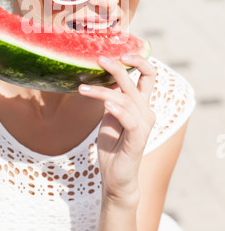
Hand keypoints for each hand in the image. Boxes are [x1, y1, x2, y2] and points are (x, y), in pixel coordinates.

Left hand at [79, 55, 156, 203]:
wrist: (115, 177)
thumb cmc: (113, 145)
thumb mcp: (109, 115)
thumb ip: (111, 97)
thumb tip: (103, 77)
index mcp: (141, 104)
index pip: (148, 75)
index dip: (139, 61)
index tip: (121, 53)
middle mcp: (146, 111)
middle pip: (137, 81)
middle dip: (119, 68)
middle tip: (100, 59)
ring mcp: (144, 125)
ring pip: (126, 99)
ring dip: (102, 92)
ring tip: (82, 88)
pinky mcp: (137, 139)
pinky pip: (129, 119)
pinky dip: (116, 109)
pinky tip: (105, 103)